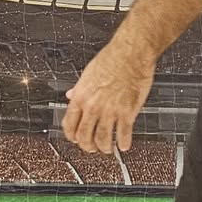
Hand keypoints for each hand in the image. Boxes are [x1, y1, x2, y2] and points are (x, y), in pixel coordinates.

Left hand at [63, 37, 155, 154]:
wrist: (131, 53)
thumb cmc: (112, 58)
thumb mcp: (88, 73)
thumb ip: (79, 88)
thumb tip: (71, 94)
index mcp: (81, 97)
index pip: (70, 125)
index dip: (72, 136)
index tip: (76, 139)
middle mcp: (93, 106)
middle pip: (85, 136)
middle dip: (88, 146)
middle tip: (92, 148)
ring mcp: (110, 110)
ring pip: (103, 139)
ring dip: (104, 147)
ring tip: (108, 148)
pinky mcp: (127, 112)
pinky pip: (124, 134)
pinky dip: (123, 143)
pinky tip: (124, 144)